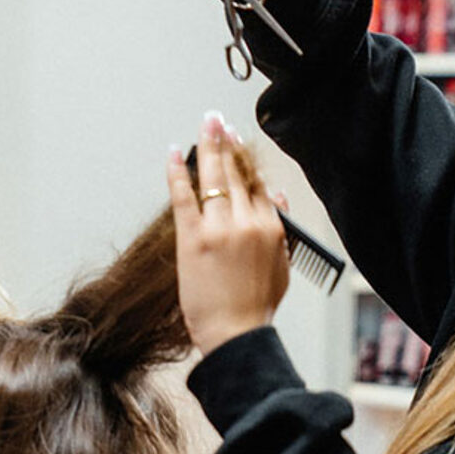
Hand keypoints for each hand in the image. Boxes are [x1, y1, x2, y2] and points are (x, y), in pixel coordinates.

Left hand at [167, 113, 289, 354]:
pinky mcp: (193, 238)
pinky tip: (174, 154)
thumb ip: (278, 228)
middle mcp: (247, 221)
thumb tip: (275, 197)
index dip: (246, 159)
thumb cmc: (255, 305)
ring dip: (208, 147)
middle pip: (236, 173)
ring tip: (204, 126)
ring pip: (213, 178)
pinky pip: (184, 195)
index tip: (238, 142)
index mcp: (271, 227)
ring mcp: (220, 228)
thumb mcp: (280, 265)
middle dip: (227, 143)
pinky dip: (178, 172)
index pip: (258, 183)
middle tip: (217, 121)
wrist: (236, 332)